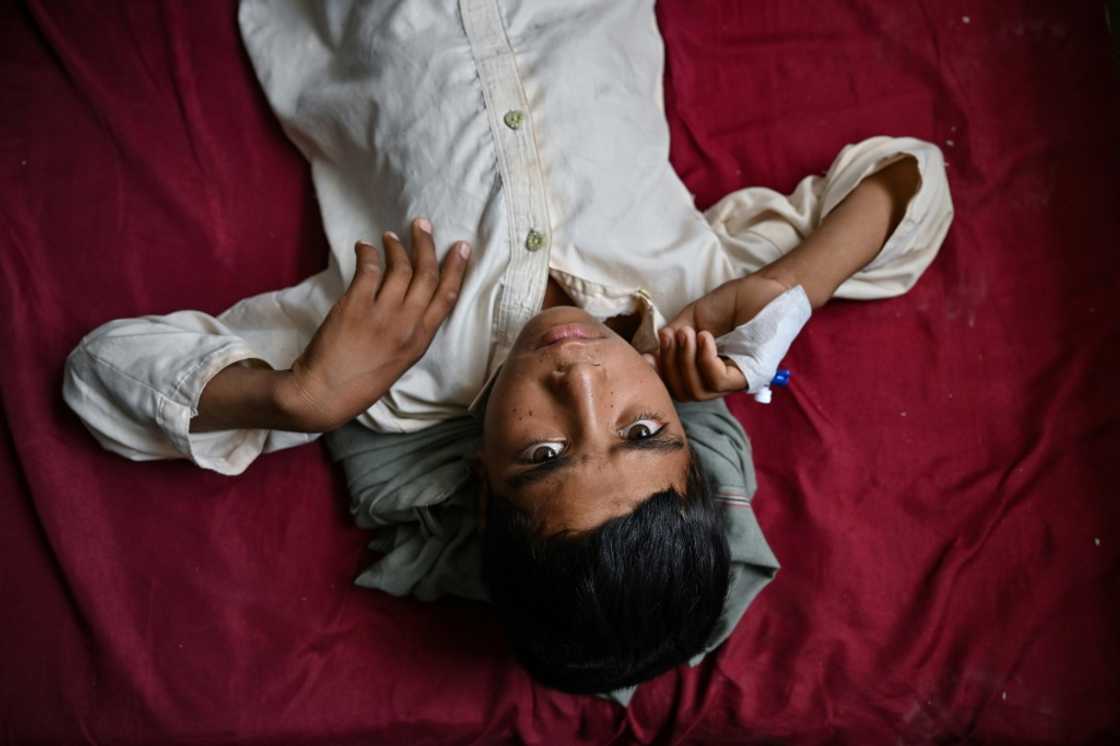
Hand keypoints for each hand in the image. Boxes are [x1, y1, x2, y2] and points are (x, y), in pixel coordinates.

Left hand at [278, 218, 470, 430]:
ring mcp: (381, 314)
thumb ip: (411, 333)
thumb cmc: (361, 382)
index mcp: (420, 340)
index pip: (446, 297)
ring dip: (397, 247)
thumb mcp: (399, 362)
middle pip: (426, 275)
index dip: (456, 268)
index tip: (461, 248)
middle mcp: (406, 325)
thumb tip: (414, 303)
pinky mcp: (355, 306)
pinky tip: (364, 247)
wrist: (325, 393)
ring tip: (391, 237)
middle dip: (427, 246)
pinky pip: (368, 269)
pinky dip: (368, 253)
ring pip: (400, 268)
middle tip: (423, 226)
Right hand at [651, 274, 789, 400]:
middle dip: (670, 365)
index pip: (677, 386)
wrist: (764, 287)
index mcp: (704, 370)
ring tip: (687, 333)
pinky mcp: (749, 375)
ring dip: (685, 361)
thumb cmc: (733, 302)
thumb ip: (674, 337)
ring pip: (698, 390)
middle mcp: (718, 380)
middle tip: (670, 335)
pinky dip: (705, 360)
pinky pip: (718, 380)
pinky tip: (704, 337)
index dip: (659, 375)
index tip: (646, 357)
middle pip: (684, 392)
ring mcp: (734, 380)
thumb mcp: (693, 318)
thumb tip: (650, 354)